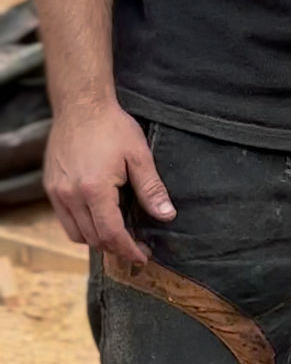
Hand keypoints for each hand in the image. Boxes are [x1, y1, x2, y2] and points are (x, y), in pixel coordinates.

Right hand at [44, 101, 175, 262]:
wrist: (81, 105)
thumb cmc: (112, 127)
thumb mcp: (139, 156)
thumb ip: (152, 189)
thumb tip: (166, 216)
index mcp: (95, 189)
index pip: (111, 233)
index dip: (128, 249)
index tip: (142, 257)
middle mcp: (71, 195)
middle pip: (93, 238)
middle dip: (116, 248)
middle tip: (137, 248)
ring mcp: (57, 192)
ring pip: (76, 234)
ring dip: (98, 240)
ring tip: (119, 237)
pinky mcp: (51, 187)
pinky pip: (65, 220)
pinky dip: (82, 228)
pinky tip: (99, 221)